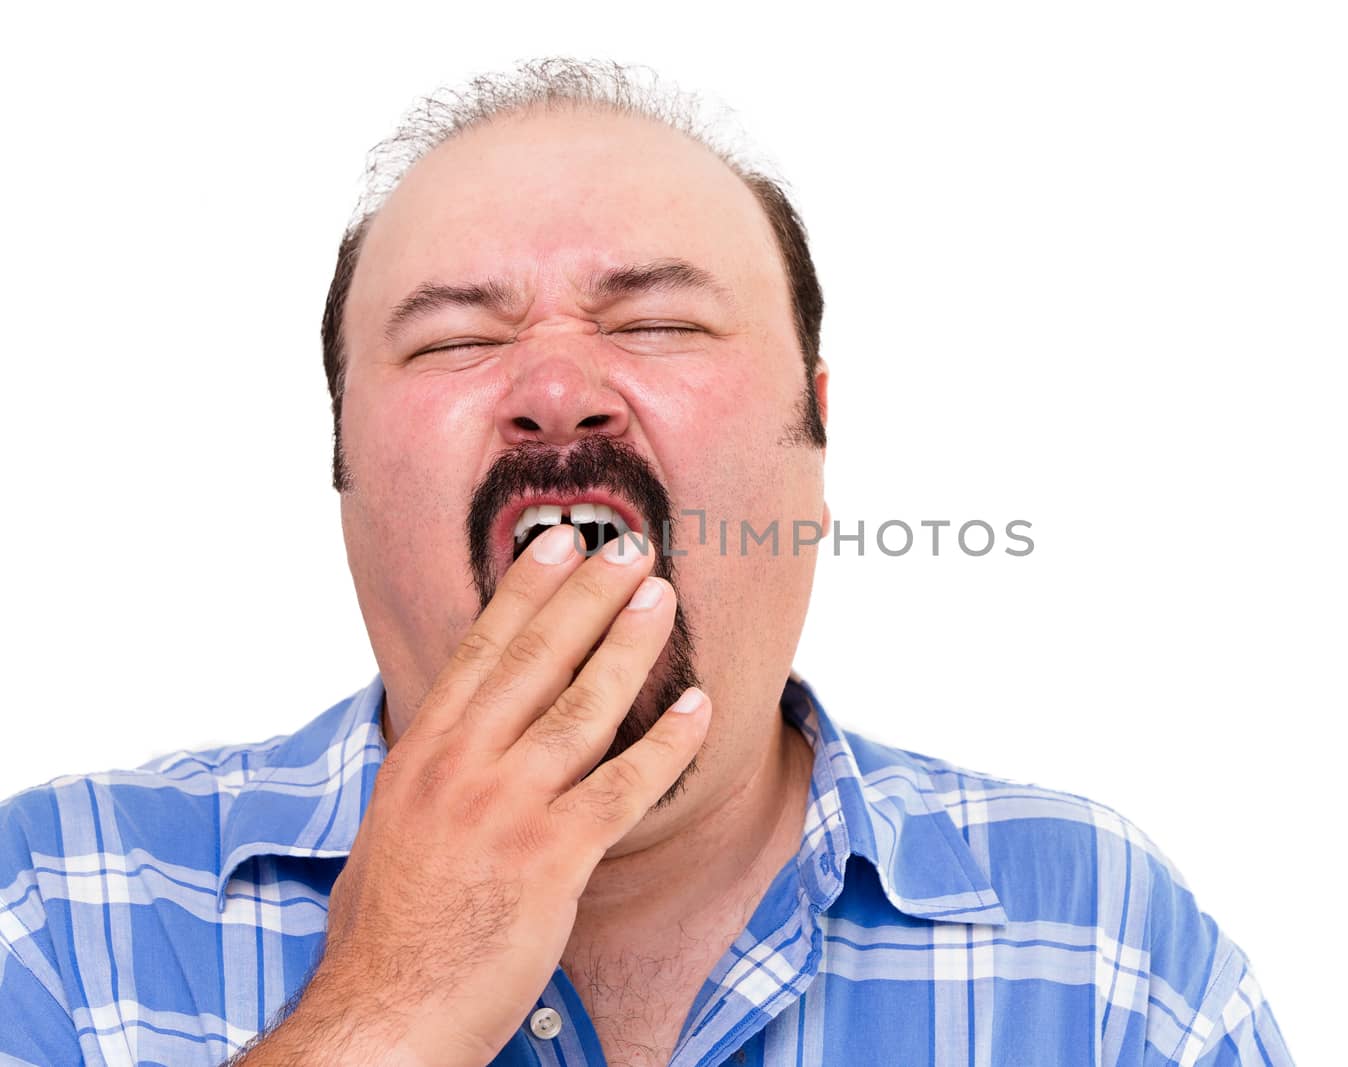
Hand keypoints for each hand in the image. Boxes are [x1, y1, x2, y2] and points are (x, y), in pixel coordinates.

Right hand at [234, 525, 709, 1065]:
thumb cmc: (386, 936)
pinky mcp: (550, 857)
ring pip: (581, 708)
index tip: (556, 542)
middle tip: (630, 546)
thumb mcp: (389, 834)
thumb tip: (447, 744)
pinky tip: (699, 710)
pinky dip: (667, 745)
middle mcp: (461, 768)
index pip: (479, 652)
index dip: (524, 592)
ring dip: (629, 648)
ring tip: (664, 599)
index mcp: (422, 757)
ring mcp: (506, 809)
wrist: (386, 1015)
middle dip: (586, 596)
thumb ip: (427, 780)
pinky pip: (623, 787)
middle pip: (534, 661)